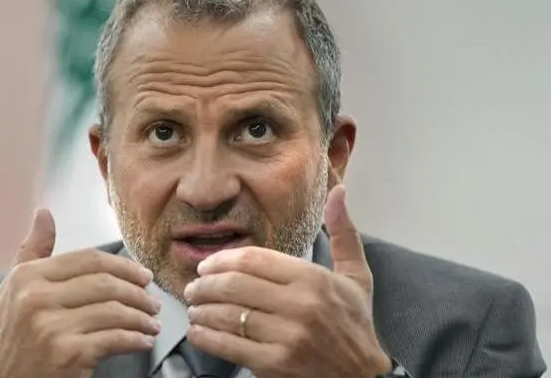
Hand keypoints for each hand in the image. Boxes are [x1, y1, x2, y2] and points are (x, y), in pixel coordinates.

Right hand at [0, 209, 160, 377]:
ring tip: (151, 323)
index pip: (88, 259)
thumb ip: (33, 251)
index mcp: (26, 277)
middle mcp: (35, 298)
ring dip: (141, 317)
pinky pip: (115, 339)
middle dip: (138, 292)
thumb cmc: (17, 336)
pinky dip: (136, 339)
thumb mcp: (15, 290)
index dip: (123, 265)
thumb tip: (43, 212)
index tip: (143, 276)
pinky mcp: (68, 353)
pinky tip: (143, 341)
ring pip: (115, 310)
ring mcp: (51, 326)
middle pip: (105, 283)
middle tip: (153, 302)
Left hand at [184, 185, 391, 377]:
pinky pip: (229, 345)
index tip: (207, 266)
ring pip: (227, 315)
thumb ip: (343, 233)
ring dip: (201, 310)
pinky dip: (206, 336)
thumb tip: (339, 191)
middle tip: (193, 287)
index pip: (252, 260)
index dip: (221, 260)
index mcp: (313, 279)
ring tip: (193, 308)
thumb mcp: (357, 276)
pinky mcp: (275, 365)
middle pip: (233, 285)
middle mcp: (299, 306)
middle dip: (204, 285)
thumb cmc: (356, 325)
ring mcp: (286, 337)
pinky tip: (199, 331)